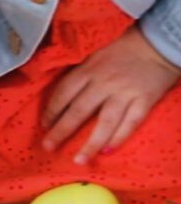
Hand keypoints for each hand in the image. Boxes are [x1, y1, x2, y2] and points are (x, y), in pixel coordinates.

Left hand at [41, 26, 179, 163]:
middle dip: (61, 131)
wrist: (159, 43)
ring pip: (105, 123)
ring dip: (90, 144)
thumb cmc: (121, 52)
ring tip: (79, 160)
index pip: (63, 94)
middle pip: (79, 111)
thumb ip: (80, 78)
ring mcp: (125, 93)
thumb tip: (60, 102)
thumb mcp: (94, 59)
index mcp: (88, 71)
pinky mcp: (144, 100)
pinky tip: (107, 151)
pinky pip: (130, 123)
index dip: (51, 112)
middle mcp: (104, 83)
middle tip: (48, 147)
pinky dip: (118, 138)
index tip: (44, 126)